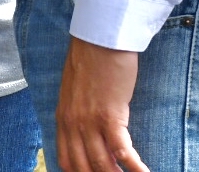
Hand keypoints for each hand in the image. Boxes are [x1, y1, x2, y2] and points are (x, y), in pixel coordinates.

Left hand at [56, 37, 149, 171]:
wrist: (99, 40)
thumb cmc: (90, 60)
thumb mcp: (74, 91)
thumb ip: (78, 113)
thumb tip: (90, 133)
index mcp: (63, 118)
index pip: (66, 160)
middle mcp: (73, 124)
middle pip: (83, 168)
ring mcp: (90, 122)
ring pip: (102, 165)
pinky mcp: (110, 117)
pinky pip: (123, 153)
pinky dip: (135, 168)